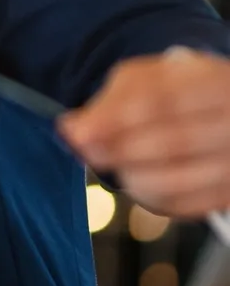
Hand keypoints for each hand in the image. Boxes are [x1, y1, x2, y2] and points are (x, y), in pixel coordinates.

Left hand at [60, 48, 229, 214]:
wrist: (220, 113)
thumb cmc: (177, 93)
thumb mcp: (148, 80)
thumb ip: (111, 100)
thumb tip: (71, 128)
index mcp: (217, 82)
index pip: (162, 101)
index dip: (115, 119)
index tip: (78, 133)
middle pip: (172, 142)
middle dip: (119, 151)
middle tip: (86, 151)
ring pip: (176, 180)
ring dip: (130, 176)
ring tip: (111, 165)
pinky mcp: (227, 193)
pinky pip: (183, 206)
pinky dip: (149, 197)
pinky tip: (135, 182)